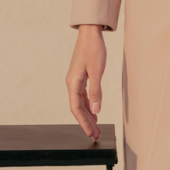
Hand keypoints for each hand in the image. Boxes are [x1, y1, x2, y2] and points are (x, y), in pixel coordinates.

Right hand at [65, 24, 106, 139]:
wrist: (90, 33)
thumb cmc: (93, 49)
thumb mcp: (97, 70)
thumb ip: (96, 91)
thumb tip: (96, 110)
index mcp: (73, 83)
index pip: (76, 108)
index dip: (83, 122)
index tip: (90, 133)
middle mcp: (72, 83)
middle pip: (78, 108)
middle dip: (86, 122)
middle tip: (95, 135)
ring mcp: (76, 80)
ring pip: (81, 103)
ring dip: (89, 115)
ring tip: (96, 128)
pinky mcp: (81, 77)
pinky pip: (83, 96)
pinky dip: (89, 105)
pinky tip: (95, 112)